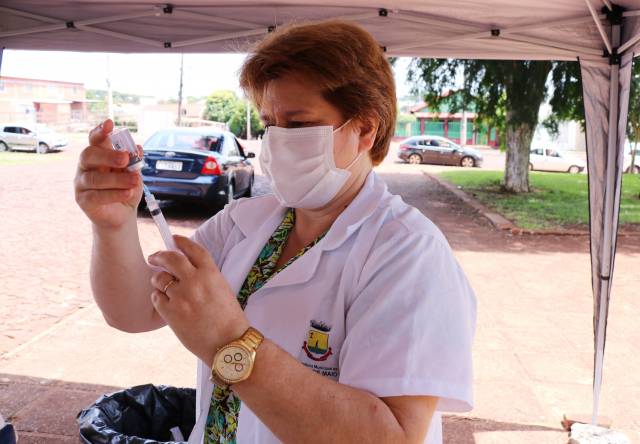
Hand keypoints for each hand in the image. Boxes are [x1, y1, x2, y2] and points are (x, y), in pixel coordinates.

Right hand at [74, 119, 143, 228]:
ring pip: (94, 178)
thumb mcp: (133, 174)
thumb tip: (137, 148)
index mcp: (98, 155)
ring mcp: (81, 183)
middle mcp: (86, 166)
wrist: (122, 214)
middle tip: (125, 158)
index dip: (100, 131)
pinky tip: (127, 193)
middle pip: (89, 155)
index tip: (109, 124)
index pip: (95, 140)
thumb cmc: (126, 189)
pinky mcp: (83, 200)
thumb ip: (134, 162)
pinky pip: (96, 196)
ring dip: (117, 179)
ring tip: (134, 181)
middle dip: (107, 155)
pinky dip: (114, 194)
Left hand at [148, 235, 249, 366]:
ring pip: (159, 279)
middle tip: (154, 257)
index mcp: (211, 273)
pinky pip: (156, 298)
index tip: (174, 239)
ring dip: (159, 281)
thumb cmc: (228, 319)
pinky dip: (158, 298)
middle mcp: (195, 281)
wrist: (228, 343)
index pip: (193, 249)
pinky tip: (166, 304)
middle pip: (170, 258)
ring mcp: (182, 296)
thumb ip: (205, 276)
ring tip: (163, 288)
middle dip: (159, 255)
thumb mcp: (222, 289)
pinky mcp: (171, 312)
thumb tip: (185, 267)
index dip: (182, 241)